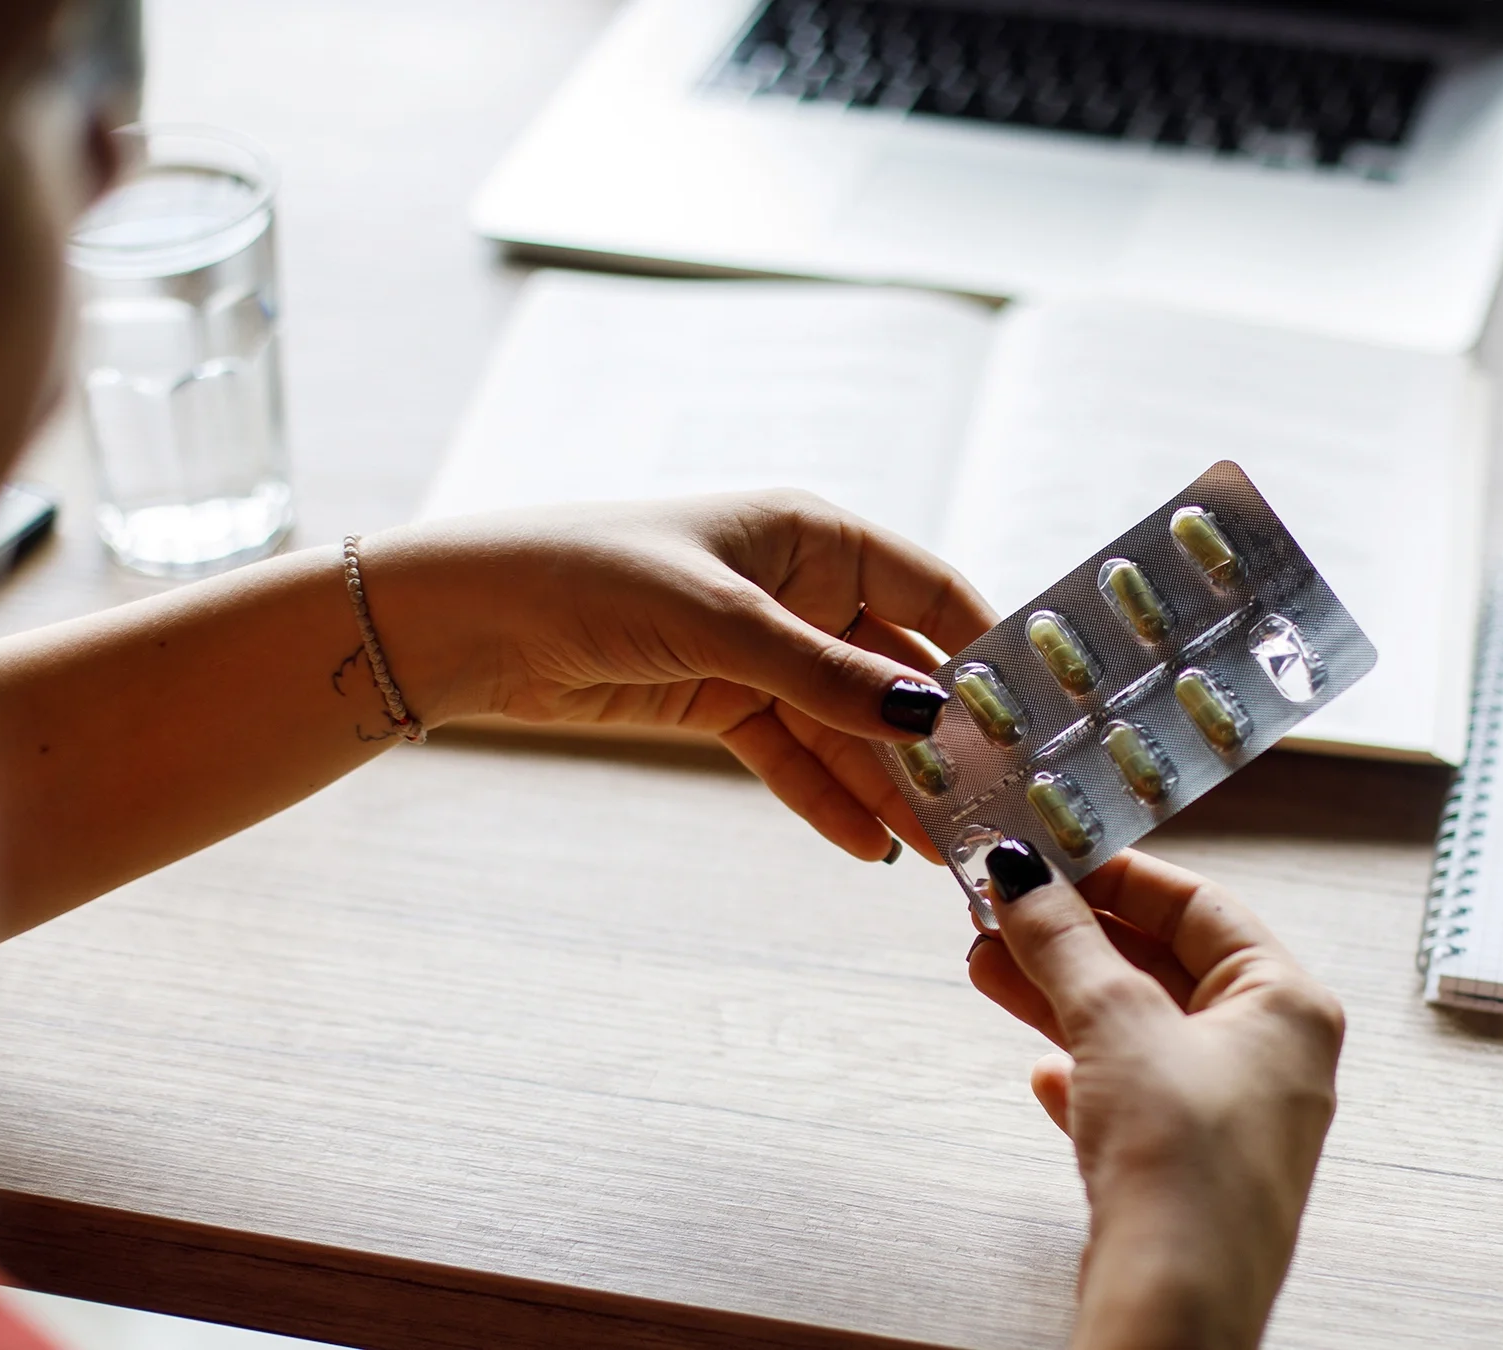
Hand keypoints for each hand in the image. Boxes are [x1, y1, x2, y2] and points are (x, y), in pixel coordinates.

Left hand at [362, 493, 995, 861]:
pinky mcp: (719, 702)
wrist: (466, 621)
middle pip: (895, 672)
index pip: (932, 593)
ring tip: (938, 850)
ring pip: (847, 726)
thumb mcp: (721, 624)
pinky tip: (865, 847)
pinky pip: (791, 756)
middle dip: (940, 741)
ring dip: (887, 786)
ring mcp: (762, 651)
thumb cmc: (591, 575)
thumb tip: (929, 718)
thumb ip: (827, 677)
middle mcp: (800, 590)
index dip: (985, 652)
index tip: (1036, 717)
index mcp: (813, 535)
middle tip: (992, 807)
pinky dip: (824, 799)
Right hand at [967, 844, 1344, 1349]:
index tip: (1052, 855)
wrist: (1174, 1302)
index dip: (1119, 874)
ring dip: (1063, 996)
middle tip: (1006, 907)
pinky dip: (1083, 1073)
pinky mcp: (1189, 1167)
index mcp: (1288, 1003)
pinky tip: (1041, 1071)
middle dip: (1076, 937)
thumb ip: (1065, 941)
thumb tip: (1025, 878)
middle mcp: (1273, 1055)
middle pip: (1164, 963)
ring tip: (991, 964)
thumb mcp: (1116, 1022)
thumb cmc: (1185, 1168)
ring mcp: (1232, 1115)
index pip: (1201, 903)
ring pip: (1139, 1029)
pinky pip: (1132, 1095)